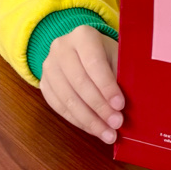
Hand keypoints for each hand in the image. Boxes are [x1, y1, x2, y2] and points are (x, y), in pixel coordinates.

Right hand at [39, 25, 123, 143]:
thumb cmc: (106, 55)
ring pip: (67, 99)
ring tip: (108, 134)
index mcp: (83, 35)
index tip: (120, 106)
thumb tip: (127, 107)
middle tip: (116, 124)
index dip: (107, 87)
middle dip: (100, 107)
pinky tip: (94, 129)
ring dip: (89, 120)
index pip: (94, 64)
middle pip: (79, 83)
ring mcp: (48, 66)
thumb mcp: (117, 56)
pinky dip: (78, 121)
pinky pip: (59, 107)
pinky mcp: (43, 83)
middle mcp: (61, 48)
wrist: (82, 50)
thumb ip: (121, 76)